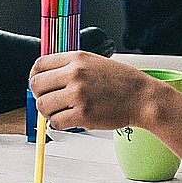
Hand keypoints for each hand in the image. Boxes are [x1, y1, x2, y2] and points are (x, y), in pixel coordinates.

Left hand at [29, 52, 167, 131]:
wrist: (145, 98)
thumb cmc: (125, 83)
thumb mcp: (98, 63)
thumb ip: (73, 67)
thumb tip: (48, 79)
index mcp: (78, 59)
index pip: (39, 65)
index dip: (36, 77)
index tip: (42, 85)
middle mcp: (75, 74)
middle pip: (36, 86)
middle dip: (41, 96)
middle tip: (53, 102)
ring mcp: (79, 95)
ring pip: (43, 106)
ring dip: (50, 112)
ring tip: (65, 112)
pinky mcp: (83, 114)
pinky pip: (56, 122)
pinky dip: (61, 123)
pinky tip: (73, 120)